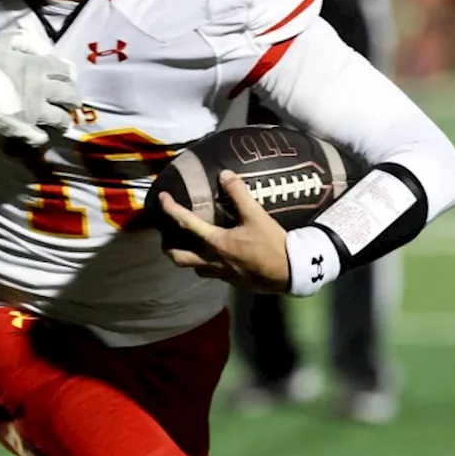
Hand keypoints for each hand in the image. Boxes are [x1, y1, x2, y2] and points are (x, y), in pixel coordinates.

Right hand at [0, 31, 79, 147]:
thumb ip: (21, 41)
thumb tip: (36, 48)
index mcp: (36, 66)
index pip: (65, 71)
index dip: (68, 75)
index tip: (67, 79)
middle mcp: (40, 90)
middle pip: (70, 95)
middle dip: (73, 99)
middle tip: (69, 102)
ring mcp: (33, 112)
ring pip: (61, 119)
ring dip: (63, 119)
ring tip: (61, 121)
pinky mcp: (22, 130)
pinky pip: (41, 137)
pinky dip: (42, 135)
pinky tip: (39, 134)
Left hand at [159, 170, 290, 292]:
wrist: (292, 273)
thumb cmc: (273, 244)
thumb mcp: (257, 216)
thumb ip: (239, 194)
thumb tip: (224, 174)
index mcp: (216, 242)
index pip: (185, 223)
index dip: (170, 209)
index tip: (162, 198)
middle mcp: (213, 260)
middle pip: (179, 257)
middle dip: (168, 247)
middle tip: (166, 235)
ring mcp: (222, 274)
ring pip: (194, 268)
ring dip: (187, 257)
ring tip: (186, 246)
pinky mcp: (232, 282)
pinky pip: (211, 274)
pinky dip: (205, 264)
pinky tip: (213, 256)